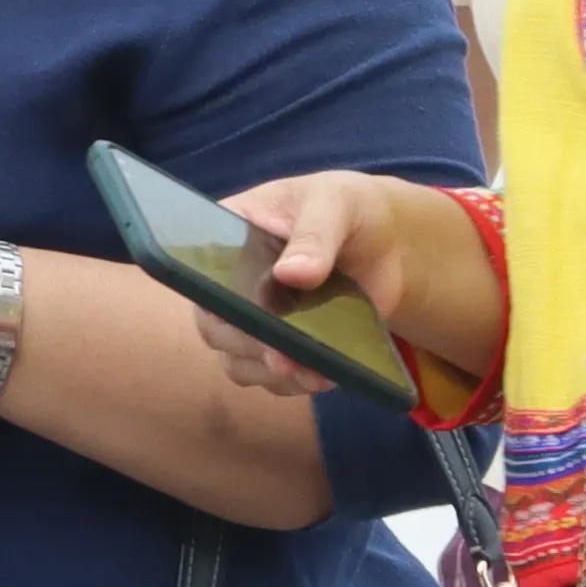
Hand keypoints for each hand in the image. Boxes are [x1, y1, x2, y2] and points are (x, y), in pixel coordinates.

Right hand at [202, 170, 478, 399]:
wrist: (387, 243)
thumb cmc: (350, 208)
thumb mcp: (336, 204)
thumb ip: (315, 234)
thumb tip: (291, 274)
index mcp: (229, 233)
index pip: (198, 269)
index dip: (211, 296)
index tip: (238, 315)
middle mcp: (230, 281)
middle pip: (214, 325)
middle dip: (247, 344)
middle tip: (282, 357)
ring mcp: (254, 318)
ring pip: (238, 360)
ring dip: (271, 372)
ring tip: (313, 373)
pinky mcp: (282, 346)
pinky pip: (272, 377)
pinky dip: (295, 383)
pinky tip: (326, 375)